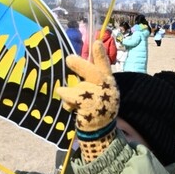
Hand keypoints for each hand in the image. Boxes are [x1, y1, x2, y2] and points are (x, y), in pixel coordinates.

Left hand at [56, 41, 119, 160]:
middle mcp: (105, 89)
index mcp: (108, 83)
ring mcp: (97, 98)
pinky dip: (66, 101)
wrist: (99, 130)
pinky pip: (70, 97)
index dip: (100, 55)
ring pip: (76, 88)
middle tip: (68, 59)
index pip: (105, 66)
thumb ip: (91, 79)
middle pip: (92, 73)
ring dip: (68, 93)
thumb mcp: (98, 92)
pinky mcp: (87, 107)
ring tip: (68, 97)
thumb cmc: (97, 107)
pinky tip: (69, 107)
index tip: (96, 42)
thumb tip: (76, 61)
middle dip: (80, 65)